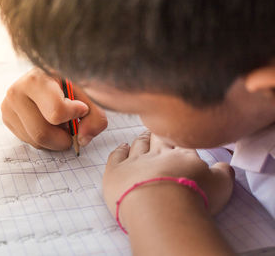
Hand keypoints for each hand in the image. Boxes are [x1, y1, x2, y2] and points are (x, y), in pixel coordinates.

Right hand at [1, 67, 107, 149]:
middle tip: (72, 129)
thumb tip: (82, 140)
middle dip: (63, 138)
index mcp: (37, 79)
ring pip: (35, 140)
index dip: (73, 116)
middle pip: (42, 133)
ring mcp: (8, 105)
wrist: (51, 77)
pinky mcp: (6, 118)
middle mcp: (17, 91)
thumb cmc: (71, 86)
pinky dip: (44, 139)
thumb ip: (94, 118)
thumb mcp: (88, 94)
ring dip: (54, 139)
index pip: (56, 112)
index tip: (81, 108)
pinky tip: (48, 123)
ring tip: (60, 121)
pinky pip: (29, 141)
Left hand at [102, 131, 234, 220]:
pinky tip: (123, 147)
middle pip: (158, 139)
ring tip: (143, 136)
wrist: (161, 208)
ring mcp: (134, 161)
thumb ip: (223, 173)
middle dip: (160, 134)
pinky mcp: (115, 171)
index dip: (181, 138)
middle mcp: (157, 154)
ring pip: (138, 145)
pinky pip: (116, 155)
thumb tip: (224, 166)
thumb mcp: (220, 186)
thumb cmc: (193, 198)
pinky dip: (120, 150)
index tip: (180, 134)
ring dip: (141, 140)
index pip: (182, 142)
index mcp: (182, 156)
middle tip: (159, 130)